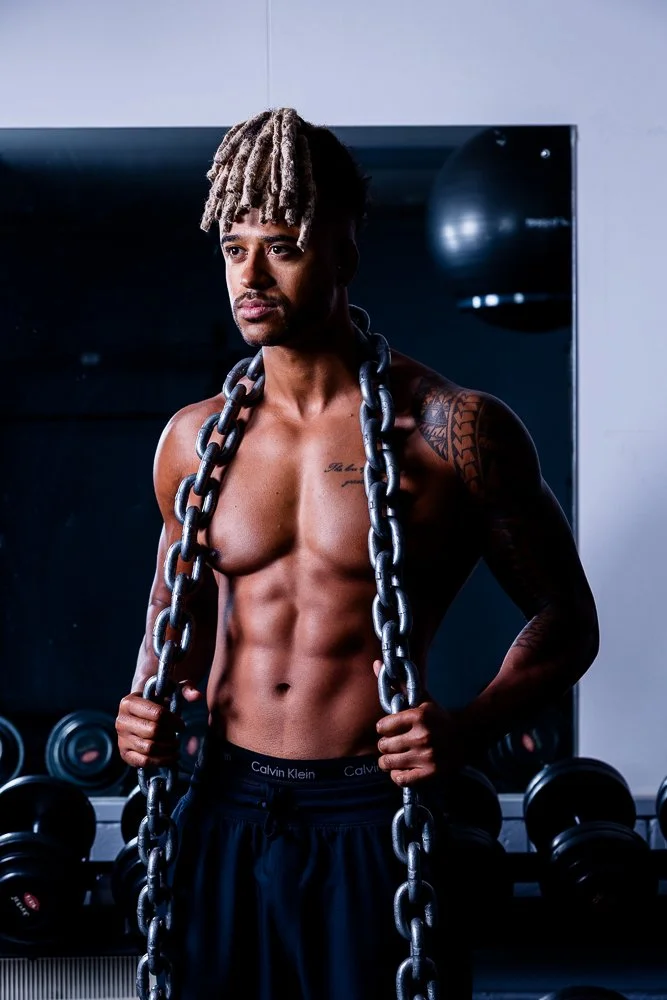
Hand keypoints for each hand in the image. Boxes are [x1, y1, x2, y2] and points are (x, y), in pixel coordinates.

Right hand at [115, 681, 204, 767]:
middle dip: (170, 734)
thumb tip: (197, 696)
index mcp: (128, 702)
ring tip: (175, 744)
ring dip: (168, 748)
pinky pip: (144, 762)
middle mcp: (121, 721)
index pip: (157, 714)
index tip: (181, 725)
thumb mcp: (170, 690)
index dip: (174, 721)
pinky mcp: (125, 754)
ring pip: (149, 748)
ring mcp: (121, 739)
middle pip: (153, 731)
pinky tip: (172, 756)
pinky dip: (161, 761)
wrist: (141, 713)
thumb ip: (186, 688)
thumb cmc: (158, 699)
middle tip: (177, 735)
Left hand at [373, 660, 466, 785]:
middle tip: (394, 743)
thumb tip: (376, 663)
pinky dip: (397, 775)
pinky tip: (403, 768)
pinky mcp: (431, 774)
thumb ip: (398, 684)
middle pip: (383, 746)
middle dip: (386, 744)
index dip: (384, 728)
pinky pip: (400, 779)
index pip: (382, 727)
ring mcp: (427, 757)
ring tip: (396, 755)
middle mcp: (423, 737)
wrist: (466, 736)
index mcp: (419, 716)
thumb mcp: (421, 698)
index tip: (391, 729)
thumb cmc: (438, 716)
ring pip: (388, 763)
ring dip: (388, 760)